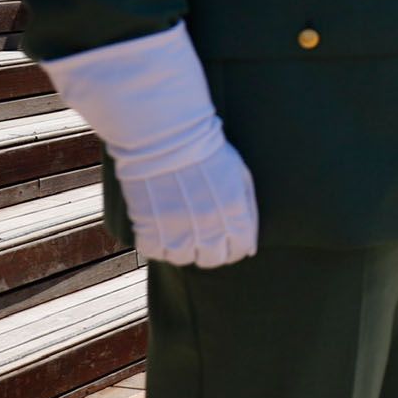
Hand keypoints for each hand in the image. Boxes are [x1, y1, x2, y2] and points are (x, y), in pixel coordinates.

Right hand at [116, 141, 258, 267]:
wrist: (167, 137)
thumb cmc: (208, 151)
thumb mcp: (241, 176)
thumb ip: (247, 212)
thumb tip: (249, 247)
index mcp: (234, 216)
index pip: (239, 250)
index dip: (234, 247)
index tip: (227, 240)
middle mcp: (208, 229)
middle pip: (212, 260)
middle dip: (211, 251)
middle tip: (203, 235)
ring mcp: (177, 232)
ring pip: (183, 260)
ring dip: (183, 248)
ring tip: (180, 229)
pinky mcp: (148, 228)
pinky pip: (154, 251)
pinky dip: (156, 244)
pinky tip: (159, 228)